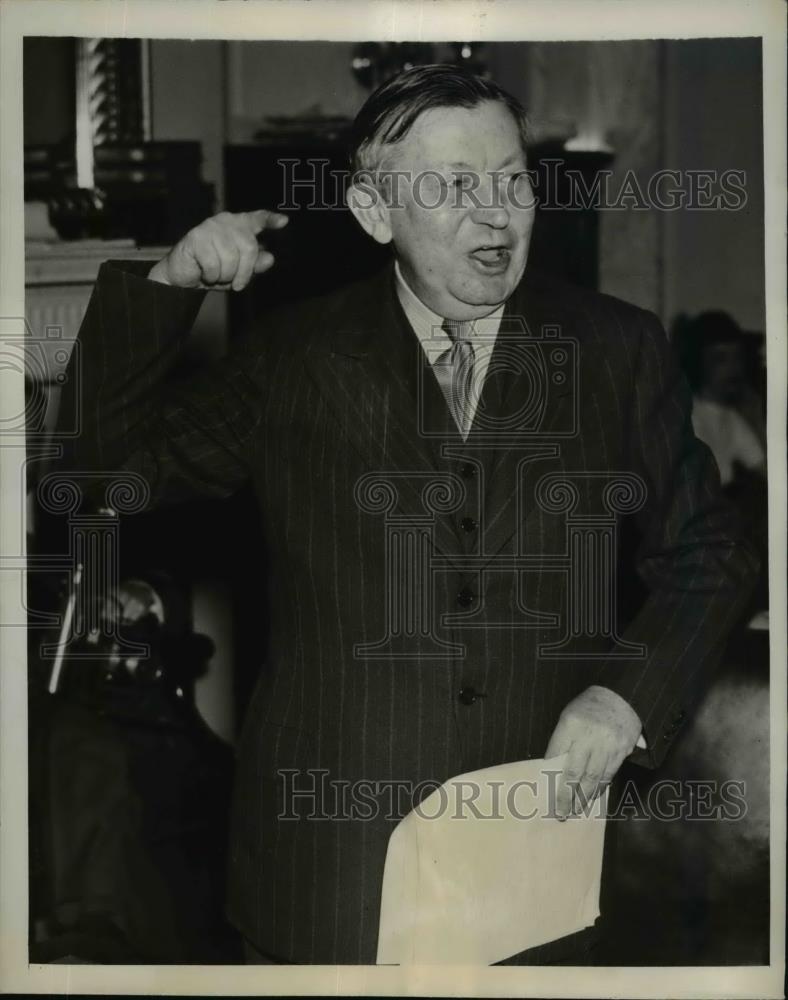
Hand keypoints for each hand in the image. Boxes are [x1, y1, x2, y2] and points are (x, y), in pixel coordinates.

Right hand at [148, 209, 288, 290]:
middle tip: (237, 284)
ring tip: (216, 276)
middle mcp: (226, 221)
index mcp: (239, 226)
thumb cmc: (214, 270)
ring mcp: (210, 227)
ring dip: (225, 276)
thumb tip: (270, 259)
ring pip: (231, 257)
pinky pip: (213, 264)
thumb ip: (255, 265)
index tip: (284, 222)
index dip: (271, 220)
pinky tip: (205, 274)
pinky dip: (211, 276)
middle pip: (249, 247)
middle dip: (245, 272)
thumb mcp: (238, 271)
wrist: (183, 275)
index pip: (258, 219)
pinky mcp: (196, 237)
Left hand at [544, 684, 641, 818]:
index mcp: (571, 724)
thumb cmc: (589, 707)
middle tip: (560, 813)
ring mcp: (607, 744)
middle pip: (574, 772)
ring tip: (575, 810)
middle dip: (566, 796)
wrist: (622, 696)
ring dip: (583, 797)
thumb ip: (562, 739)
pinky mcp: (622, 751)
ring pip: (593, 778)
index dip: (550, 776)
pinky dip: (599, 788)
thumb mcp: (569, 715)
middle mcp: (589, 736)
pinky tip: (592, 797)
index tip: (545, 792)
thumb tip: (553, 767)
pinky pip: (608, 774)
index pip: (556, 755)